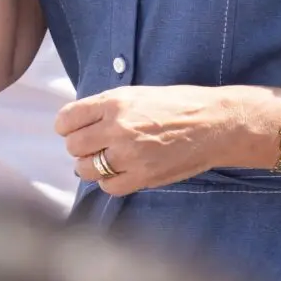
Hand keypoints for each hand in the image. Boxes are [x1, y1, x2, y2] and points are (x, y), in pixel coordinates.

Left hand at [55, 84, 264, 196]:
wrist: (214, 124)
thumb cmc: (177, 104)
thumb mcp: (137, 94)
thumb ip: (106, 107)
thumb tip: (79, 123)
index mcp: (114, 103)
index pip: (67, 119)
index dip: (67, 126)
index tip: (73, 129)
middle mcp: (117, 128)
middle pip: (74, 146)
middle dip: (80, 146)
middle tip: (93, 145)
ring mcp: (129, 155)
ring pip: (86, 169)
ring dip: (90, 166)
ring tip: (104, 160)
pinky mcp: (143, 177)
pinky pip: (109, 187)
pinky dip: (109, 181)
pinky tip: (119, 172)